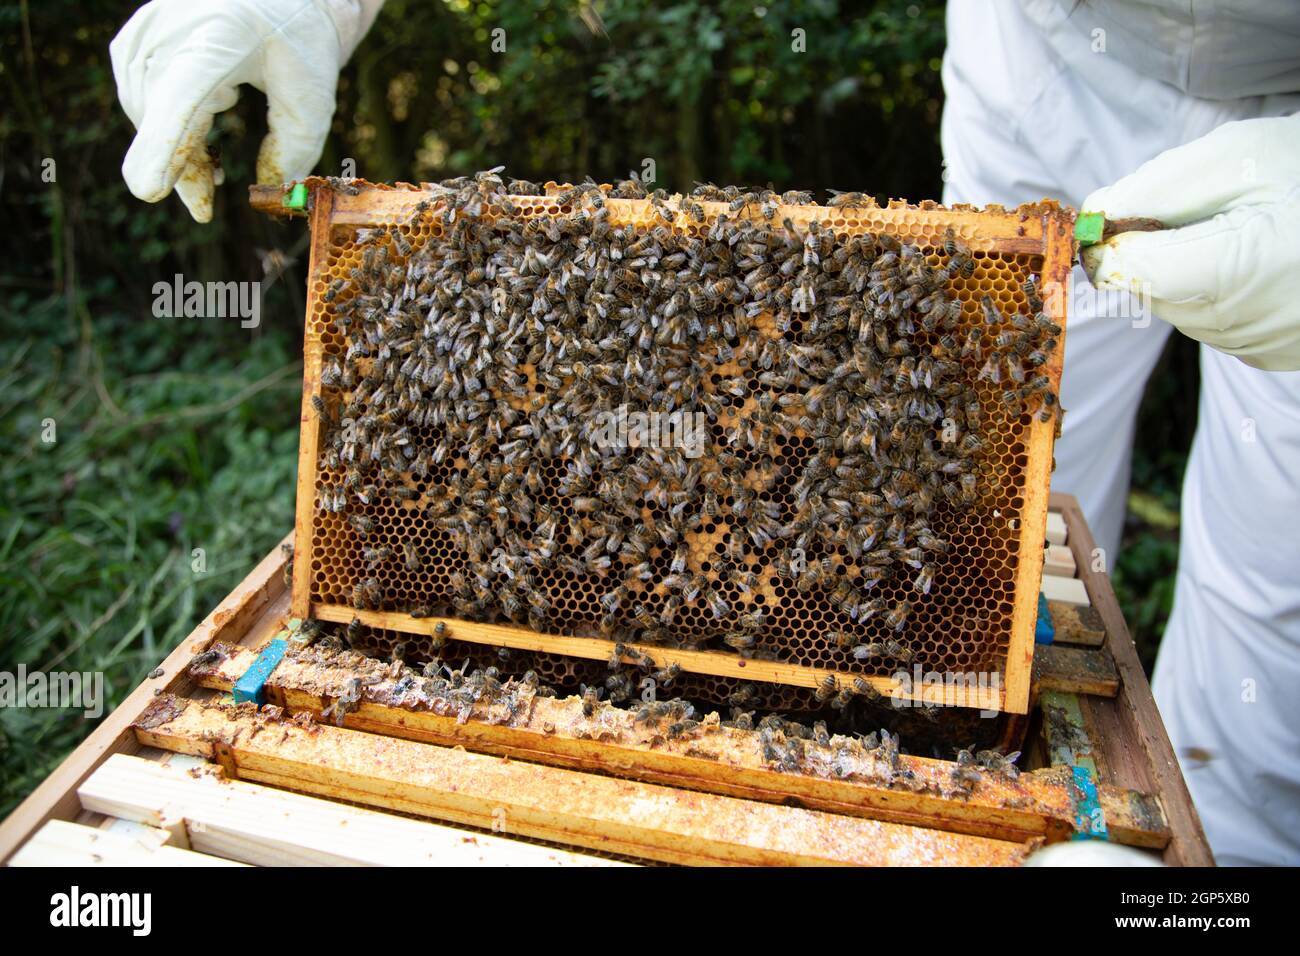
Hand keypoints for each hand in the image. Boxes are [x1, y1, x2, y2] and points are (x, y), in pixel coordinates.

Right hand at [110, 0, 382, 221]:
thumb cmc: (300, 43)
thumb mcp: (313, 97)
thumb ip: (294, 149)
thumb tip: (268, 192)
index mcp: (223, 36)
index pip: (183, 96)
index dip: (164, 144)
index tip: (148, 190)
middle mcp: (174, 28)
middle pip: (161, 116)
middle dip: (179, 169)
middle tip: (204, 208)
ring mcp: (147, 32)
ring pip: (146, 114)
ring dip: (175, 153)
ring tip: (215, 167)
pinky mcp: (135, 42)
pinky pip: (141, 102)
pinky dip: (166, 133)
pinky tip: (199, 145)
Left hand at [1081, 115, 1299, 371]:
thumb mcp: (1238, 156)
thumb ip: (1155, 187)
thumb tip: (1093, 215)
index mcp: (1239, 270)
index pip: (1128, 272)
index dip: (1113, 239)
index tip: (1123, 211)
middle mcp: (1248, 324)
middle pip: (1148, 292)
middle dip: (1152, 251)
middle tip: (1203, 211)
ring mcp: (1264, 347)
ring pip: (1176, 311)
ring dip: (1184, 272)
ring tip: (1242, 231)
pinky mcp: (1277, 356)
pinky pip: (1213, 325)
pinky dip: (1216, 293)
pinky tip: (1260, 261)